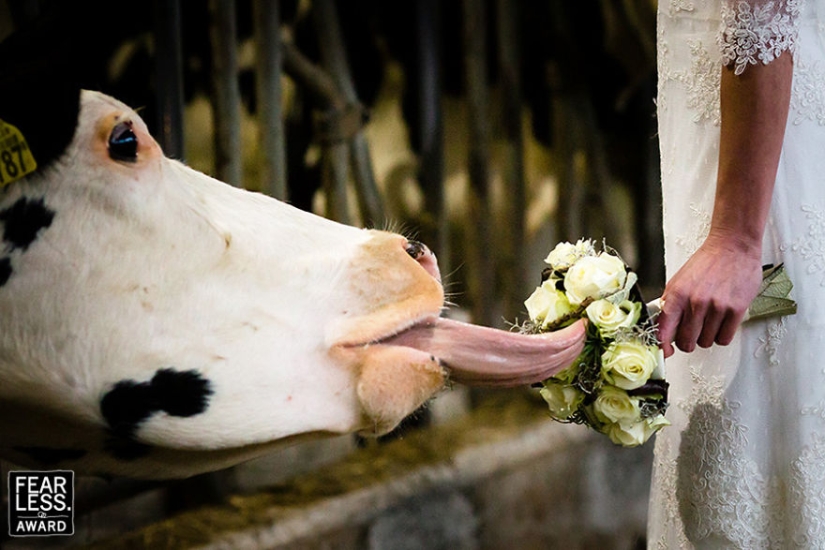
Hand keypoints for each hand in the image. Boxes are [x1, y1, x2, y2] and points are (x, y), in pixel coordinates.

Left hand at [657, 232, 762, 357]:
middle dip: (688, 342)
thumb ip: (669, 305)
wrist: (733, 247)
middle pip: (686, 343)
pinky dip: (722, 335)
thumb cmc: (705, 264)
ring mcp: (716, 307)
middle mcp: (694, 302)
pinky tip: (721, 323)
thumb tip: (661, 329)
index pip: (663, 331)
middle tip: (692, 333)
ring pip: (706, 342)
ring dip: (707, 337)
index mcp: (676, 295)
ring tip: (709, 321)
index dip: (664, 346)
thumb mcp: (678, 281)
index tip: (667, 352)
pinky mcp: (736, 309)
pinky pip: (724, 339)